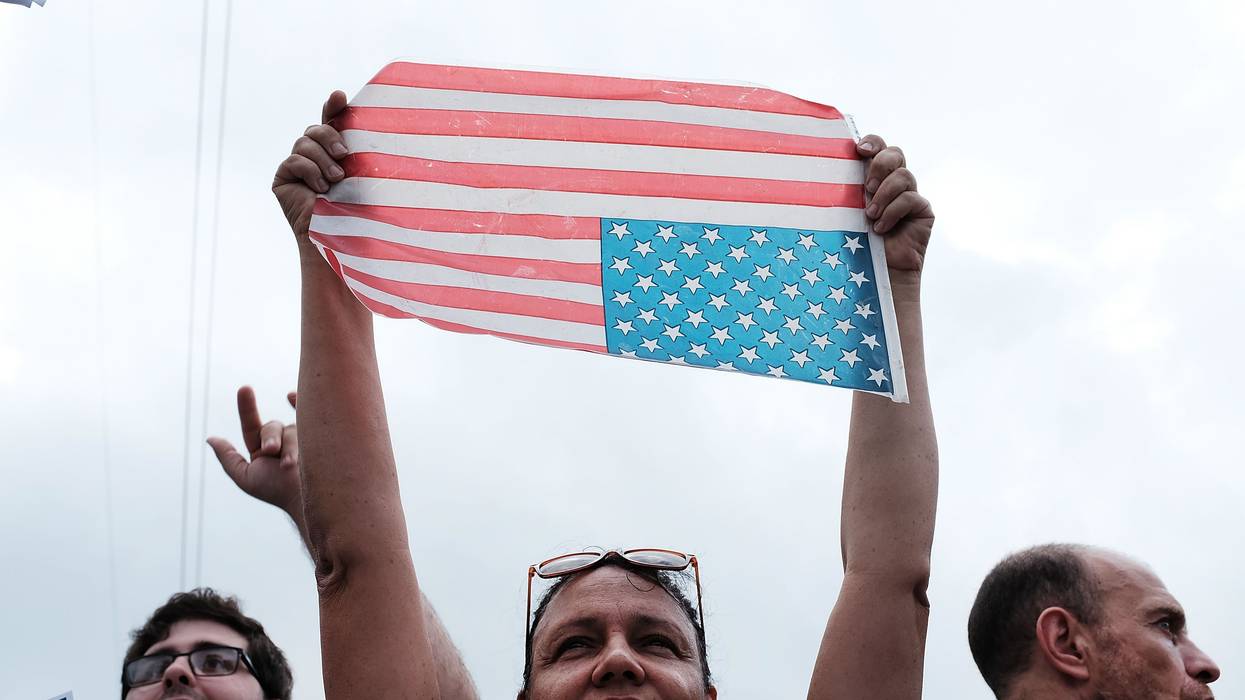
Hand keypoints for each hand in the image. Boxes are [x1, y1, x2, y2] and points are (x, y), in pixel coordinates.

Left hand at [207, 387, 301, 523]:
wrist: (308, 498)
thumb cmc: (277, 491)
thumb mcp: (246, 478)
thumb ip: (228, 458)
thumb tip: (211, 438)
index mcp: (263, 450)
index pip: (252, 425)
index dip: (246, 407)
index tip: (244, 388)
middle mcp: (282, 442)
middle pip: (271, 427)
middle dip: (271, 438)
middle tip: (272, 452)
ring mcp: (302, 437)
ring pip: (291, 428)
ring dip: (290, 445)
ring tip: (293, 464)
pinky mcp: (319, 435)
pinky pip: (311, 413)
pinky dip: (303, 403)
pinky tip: (294, 396)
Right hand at [272, 90, 349, 236]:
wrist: (342, 239)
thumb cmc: (362, 211)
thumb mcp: (366, 176)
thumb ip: (361, 149)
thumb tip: (362, 124)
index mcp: (337, 153)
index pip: (332, 122)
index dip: (333, 107)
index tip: (340, 97)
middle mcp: (316, 157)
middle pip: (315, 129)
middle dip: (329, 136)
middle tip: (344, 154)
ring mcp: (297, 168)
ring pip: (304, 142)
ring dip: (322, 159)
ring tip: (336, 180)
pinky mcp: (283, 179)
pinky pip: (293, 160)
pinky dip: (309, 171)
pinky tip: (320, 189)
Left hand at [856, 136, 933, 274]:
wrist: (876, 273)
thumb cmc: (855, 243)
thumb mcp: (846, 211)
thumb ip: (846, 189)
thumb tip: (828, 167)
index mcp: (873, 177)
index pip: (878, 147)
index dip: (872, 142)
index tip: (859, 150)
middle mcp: (893, 183)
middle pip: (895, 153)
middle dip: (880, 164)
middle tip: (867, 186)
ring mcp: (910, 196)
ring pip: (904, 175)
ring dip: (884, 194)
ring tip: (870, 215)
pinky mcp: (923, 211)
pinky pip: (912, 199)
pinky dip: (894, 211)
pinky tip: (881, 228)